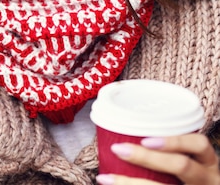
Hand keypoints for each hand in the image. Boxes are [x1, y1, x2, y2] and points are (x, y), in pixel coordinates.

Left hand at [96, 134, 219, 184]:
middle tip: (118, 149)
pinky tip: (111, 184)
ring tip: (107, 178)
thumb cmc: (189, 176)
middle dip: (147, 158)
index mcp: (208, 163)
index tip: (145, 139)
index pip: (199, 144)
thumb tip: (126, 135)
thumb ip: (170, 151)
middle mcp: (208, 179)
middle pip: (182, 166)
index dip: (174, 141)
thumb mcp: (192, 162)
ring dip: (131, 183)